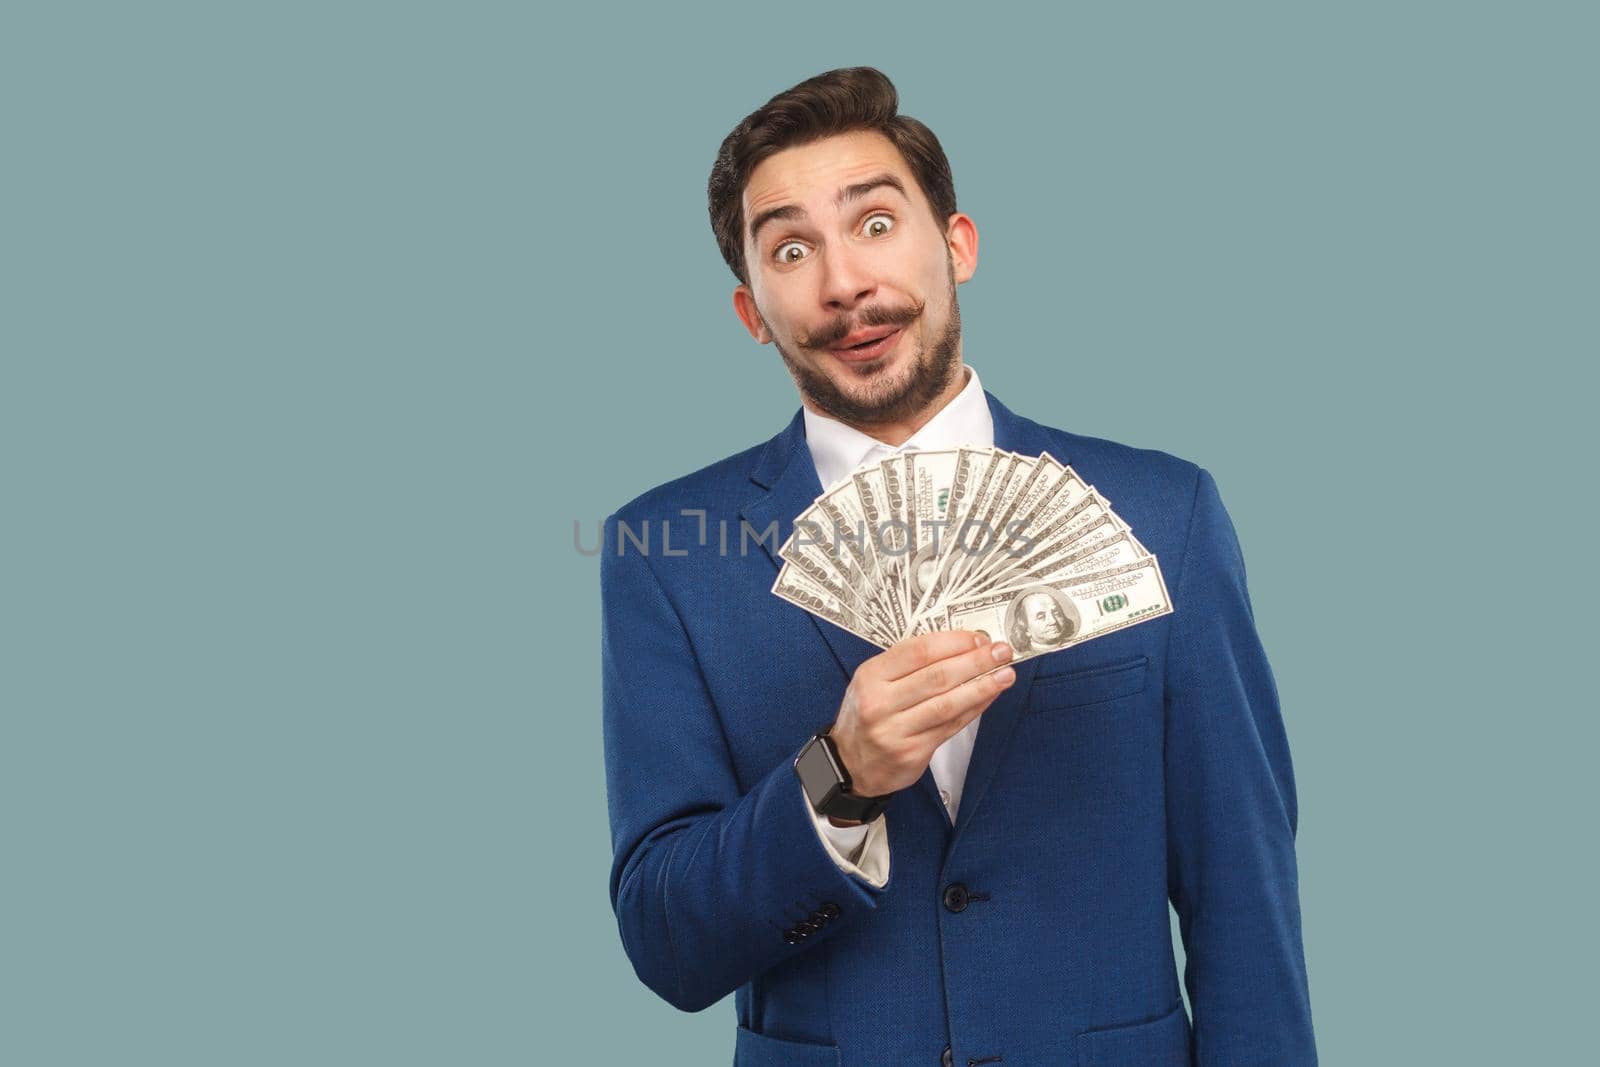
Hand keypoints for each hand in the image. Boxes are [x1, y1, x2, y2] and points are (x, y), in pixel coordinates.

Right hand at [828, 630, 1015, 799]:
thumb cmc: (868, 715)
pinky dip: (973, 709)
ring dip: (982, 687)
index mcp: (870, 676)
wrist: (850, 764)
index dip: (954, 642)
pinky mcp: (912, 753)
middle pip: (937, 676)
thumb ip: (908, 665)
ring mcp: (895, 730)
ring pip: (947, 704)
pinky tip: (989, 697)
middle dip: (975, 661)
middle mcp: (879, 703)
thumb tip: (961, 647)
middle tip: (1001, 651)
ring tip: (1006, 675)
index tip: (979, 638)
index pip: (918, 651)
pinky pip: (950, 726)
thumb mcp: (874, 682)